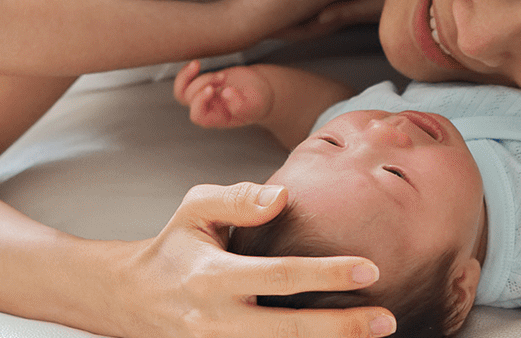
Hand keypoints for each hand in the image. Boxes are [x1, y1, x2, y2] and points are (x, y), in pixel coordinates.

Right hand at [109, 182, 396, 337]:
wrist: (134, 300)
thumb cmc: (176, 248)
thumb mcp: (193, 210)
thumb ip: (237, 198)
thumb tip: (282, 196)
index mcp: (212, 276)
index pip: (278, 276)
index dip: (325, 274)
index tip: (370, 269)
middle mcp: (216, 320)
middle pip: (287, 331)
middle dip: (341, 329)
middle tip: (386, 320)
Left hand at [173, 61, 275, 128]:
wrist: (259, 89)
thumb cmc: (258, 101)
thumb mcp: (255, 104)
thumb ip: (241, 104)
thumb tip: (226, 93)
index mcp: (217, 119)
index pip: (198, 115)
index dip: (199, 102)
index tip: (211, 89)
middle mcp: (207, 109)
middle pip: (189, 99)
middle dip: (203, 84)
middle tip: (223, 77)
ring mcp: (203, 96)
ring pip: (183, 90)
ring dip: (198, 77)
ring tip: (220, 74)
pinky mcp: (202, 83)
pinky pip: (185, 81)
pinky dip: (187, 72)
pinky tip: (196, 64)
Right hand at [222, 0, 389, 47]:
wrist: (237, 25)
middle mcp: (321, 9)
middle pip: (353, 2)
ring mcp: (305, 20)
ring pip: (338, 14)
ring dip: (353, 9)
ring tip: (362, 9)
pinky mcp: (289, 27)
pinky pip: (320, 22)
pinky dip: (331, 18)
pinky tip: (323, 20)